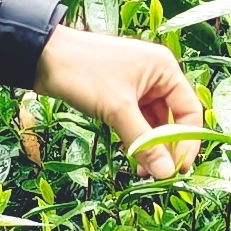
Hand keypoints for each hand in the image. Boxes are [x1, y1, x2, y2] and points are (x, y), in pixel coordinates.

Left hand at [33, 22, 202, 179]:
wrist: (40, 56)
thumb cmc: (82, 72)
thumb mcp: (117, 108)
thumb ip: (144, 141)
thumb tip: (166, 173)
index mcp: (164, 69)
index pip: (190, 111)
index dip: (187, 141)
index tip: (179, 168)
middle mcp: (155, 75)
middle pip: (172, 119)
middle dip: (166, 147)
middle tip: (158, 174)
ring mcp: (136, 85)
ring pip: (152, 123)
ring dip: (149, 146)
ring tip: (142, 171)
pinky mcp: (118, 94)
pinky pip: (135, 121)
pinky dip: (135, 138)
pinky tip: (130, 156)